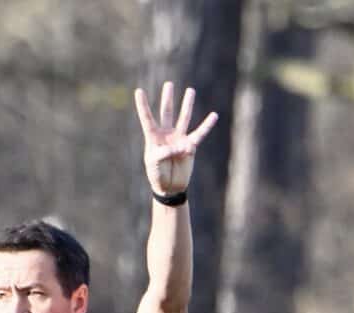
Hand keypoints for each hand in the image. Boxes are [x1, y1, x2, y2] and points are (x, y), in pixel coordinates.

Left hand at [133, 82, 218, 196]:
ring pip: (184, 118)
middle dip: (167, 99)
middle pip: (167, 113)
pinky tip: (214, 116)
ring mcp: (179, 138)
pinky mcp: (190, 146)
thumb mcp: (154, 164)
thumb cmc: (157, 175)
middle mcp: (166, 134)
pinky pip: (199, 134)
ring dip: (187, 105)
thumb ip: (164, 153)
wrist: (169, 187)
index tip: (139, 91)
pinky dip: (207, 126)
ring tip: (190, 91)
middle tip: (168, 84)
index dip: (143, 106)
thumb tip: (182, 145)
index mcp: (153, 137)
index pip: (147, 119)